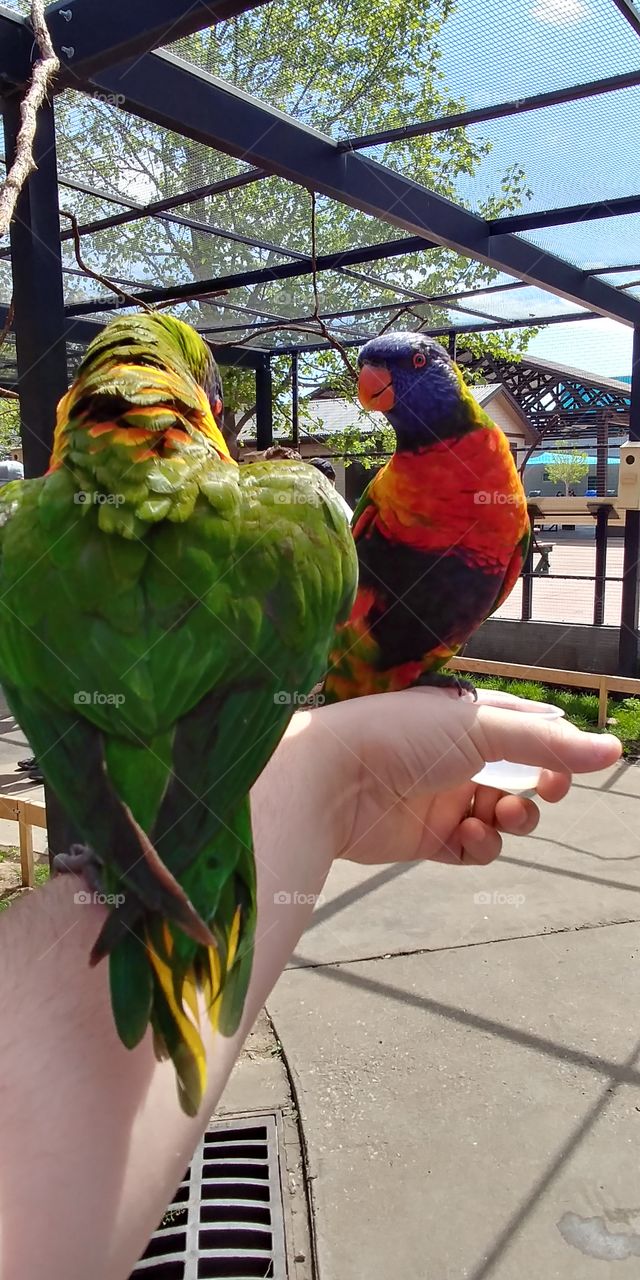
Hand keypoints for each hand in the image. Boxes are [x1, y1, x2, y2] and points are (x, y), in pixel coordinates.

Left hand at [296, 688, 620, 868]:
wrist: (330, 780)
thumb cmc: (398, 735)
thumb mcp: (481, 728)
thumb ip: (547, 742)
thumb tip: (610, 750)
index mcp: (467, 717)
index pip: (528, 728)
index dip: (555, 749)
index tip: (565, 767)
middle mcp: (456, 754)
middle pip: (522, 777)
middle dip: (539, 789)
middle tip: (543, 793)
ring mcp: (443, 796)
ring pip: (503, 818)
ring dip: (513, 821)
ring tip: (500, 816)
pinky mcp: (427, 837)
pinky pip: (474, 848)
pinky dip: (482, 846)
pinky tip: (470, 836)